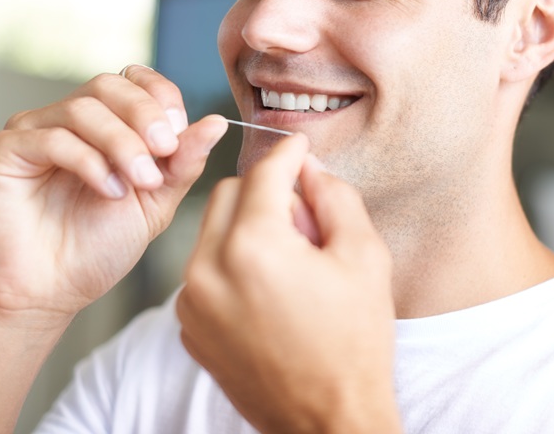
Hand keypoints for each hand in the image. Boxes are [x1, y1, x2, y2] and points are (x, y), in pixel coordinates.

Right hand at [0, 65, 227, 325]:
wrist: (48, 294)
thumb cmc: (97, 249)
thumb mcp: (156, 203)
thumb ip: (183, 162)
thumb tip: (217, 122)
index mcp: (107, 124)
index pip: (137, 81)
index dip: (162, 98)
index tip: (179, 133)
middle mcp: (68, 119)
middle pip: (110, 86)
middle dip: (145, 116)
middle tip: (164, 152)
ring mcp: (34, 131)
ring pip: (84, 108)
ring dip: (121, 143)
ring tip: (138, 183)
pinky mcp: (4, 150)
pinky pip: (51, 137)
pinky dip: (88, 160)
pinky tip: (107, 190)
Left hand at [177, 134, 401, 433]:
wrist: (327, 421)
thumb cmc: (354, 342)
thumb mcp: (364, 256)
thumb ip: (334, 196)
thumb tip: (309, 168)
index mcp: (254, 246)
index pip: (264, 173)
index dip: (287, 153)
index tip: (301, 146)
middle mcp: (209, 268)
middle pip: (228, 193)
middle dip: (264, 190)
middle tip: (304, 217)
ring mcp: (192, 301)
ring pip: (211, 230)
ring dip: (245, 225)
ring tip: (289, 258)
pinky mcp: (189, 326)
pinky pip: (203, 269)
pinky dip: (230, 262)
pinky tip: (269, 288)